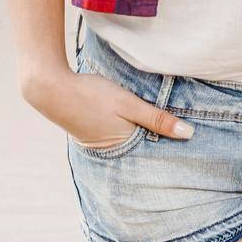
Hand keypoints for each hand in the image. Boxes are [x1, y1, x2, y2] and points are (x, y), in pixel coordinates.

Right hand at [24, 67, 194, 148]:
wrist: (49, 88)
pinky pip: (116, 137)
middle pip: (142, 151)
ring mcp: (99, 144)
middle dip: (158, 146)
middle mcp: (112, 151)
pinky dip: (127, 132)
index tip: (192, 145)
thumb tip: (189, 134)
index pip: (155, 153)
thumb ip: (157, 118)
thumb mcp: (128, 103)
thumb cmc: (91, 94)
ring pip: (129, 143)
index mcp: (124, 146)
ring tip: (160, 133)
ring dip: (142, 137)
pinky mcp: (90, 134)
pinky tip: (132, 125)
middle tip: (182, 140)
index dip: (172, 147)